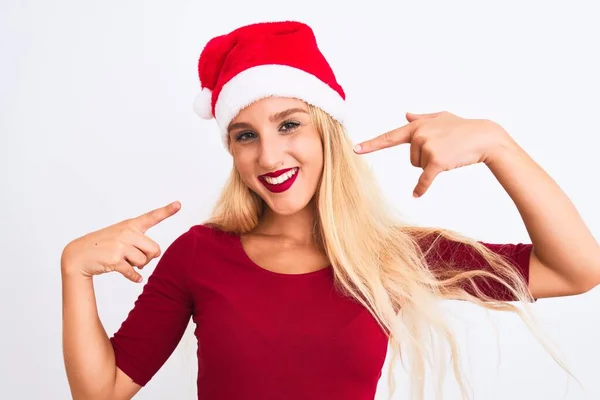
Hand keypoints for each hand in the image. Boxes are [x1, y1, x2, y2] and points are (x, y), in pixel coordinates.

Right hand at [61, 201, 181, 282]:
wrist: (78, 255)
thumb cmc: (103, 245)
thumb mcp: (120, 235)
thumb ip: (139, 241)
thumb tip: (154, 255)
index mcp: (130, 225)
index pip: (151, 216)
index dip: (167, 211)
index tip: (179, 204)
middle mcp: (127, 233)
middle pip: (155, 249)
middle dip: (149, 257)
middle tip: (137, 258)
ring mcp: (120, 246)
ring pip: (144, 261)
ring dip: (138, 266)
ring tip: (125, 261)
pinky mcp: (115, 260)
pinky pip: (133, 272)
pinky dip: (135, 277)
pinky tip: (134, 277)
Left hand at [353, 111, 509, 196]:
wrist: (484, 137)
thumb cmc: (462, 127)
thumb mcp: (441, 117)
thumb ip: (421, 118)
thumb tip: (406, 114)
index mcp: (416, 126)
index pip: (390, 137)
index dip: (371, 144)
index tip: (355, 149)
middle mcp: (419, 135)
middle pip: (411, 158)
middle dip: (425, 158)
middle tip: (443, 149)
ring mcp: (427, 148)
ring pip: (418, 167)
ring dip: (431, 165)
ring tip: (448, 153)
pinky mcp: (436, 162)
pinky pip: (424, 179)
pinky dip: (421, 188)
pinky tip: (416, 195)